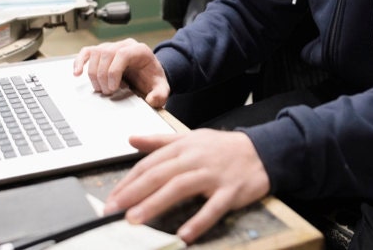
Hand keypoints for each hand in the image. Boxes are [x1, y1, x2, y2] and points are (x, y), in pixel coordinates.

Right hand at [72, 39, 169, 107]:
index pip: (122, 54)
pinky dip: (80, 61)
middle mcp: (124, 45)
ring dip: (93, 74)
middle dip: (103, 76)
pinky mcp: (102, 52)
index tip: (114, 87)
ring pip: (95, 53)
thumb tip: (152, 100)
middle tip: (108, 92)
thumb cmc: (152, 78)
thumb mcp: (161, 87)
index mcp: (139, 50)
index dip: (114, 71)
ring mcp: (112, 47)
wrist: (148, 73)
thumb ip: (160, 94)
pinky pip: (87, 52)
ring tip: (101, 88)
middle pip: (106, 54)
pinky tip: (77, 73)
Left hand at [104, 130, 270, 244]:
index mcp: (183, 146)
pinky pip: (213, 208)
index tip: (111, 197)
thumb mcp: (190, 138)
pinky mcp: (231, 191)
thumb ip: (159, 141)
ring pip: (180, 188)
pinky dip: (199, 221)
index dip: (128, 181)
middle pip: (160, 175)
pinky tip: (184, 235)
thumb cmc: (221, 148)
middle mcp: (195, 158)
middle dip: (133, 193)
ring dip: (156, 203)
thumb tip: (131, 139)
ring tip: (135, 219)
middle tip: (113, 209)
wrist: (261, 150)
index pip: (150, 164)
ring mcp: (213, 174)